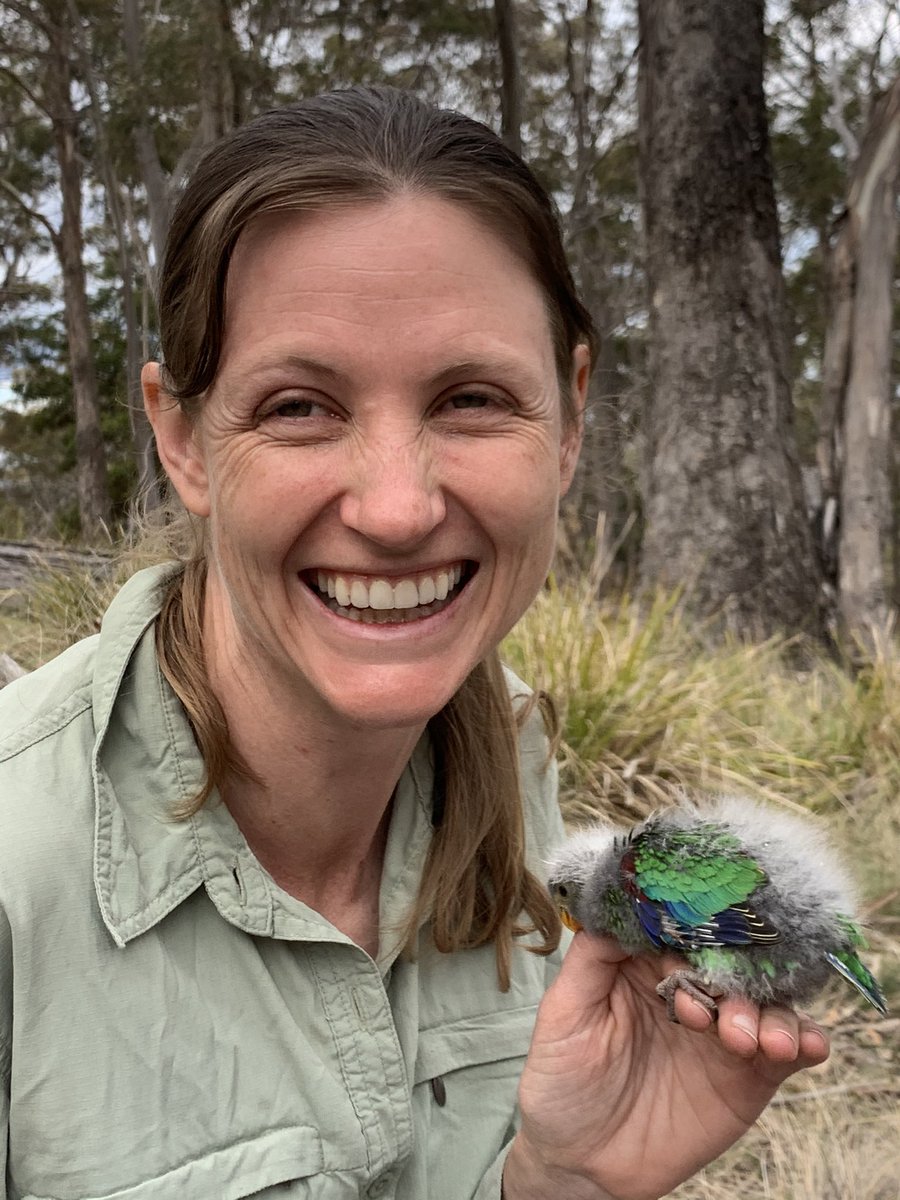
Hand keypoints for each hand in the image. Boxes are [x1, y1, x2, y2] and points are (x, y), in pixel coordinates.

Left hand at [502, 932, 829, 1199]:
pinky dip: (805, 1041)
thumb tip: (621, 904)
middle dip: (735, 984)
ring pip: (766, 1004)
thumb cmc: (562, 1080)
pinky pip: (787, 1052)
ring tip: (753, 1041)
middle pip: (731, 966)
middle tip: (720, 1019)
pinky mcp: (747, 1078)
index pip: (684, 934)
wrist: (581, 1162)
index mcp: (648, 967)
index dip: (693, 938)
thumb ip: (593, 958)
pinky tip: (803, 1045)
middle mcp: (691, 991)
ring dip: (772, 1014)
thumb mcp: (565, 1012)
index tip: (691, 955)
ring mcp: (722, 1033)